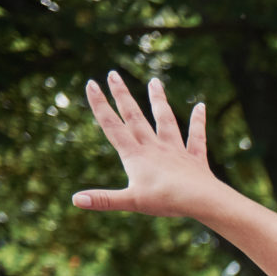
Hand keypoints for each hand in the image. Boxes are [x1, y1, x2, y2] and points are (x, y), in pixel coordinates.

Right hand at [71, 74, 220, 218]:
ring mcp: (175, 150)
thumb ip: (103, 200)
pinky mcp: (194, 158)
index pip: (113, 126)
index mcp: (135, 155)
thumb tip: (75, 200)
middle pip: (135, 117)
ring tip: (155, 82)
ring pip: (166, 120)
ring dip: (159, 101)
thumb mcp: (130, 201)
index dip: (100, 105)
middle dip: (122, 95)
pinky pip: (197, 137)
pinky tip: (201, 106)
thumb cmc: (165, 201)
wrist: (201, 200)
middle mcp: (154, 147)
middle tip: (113, 74)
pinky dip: (198, 121)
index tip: (92, 83)